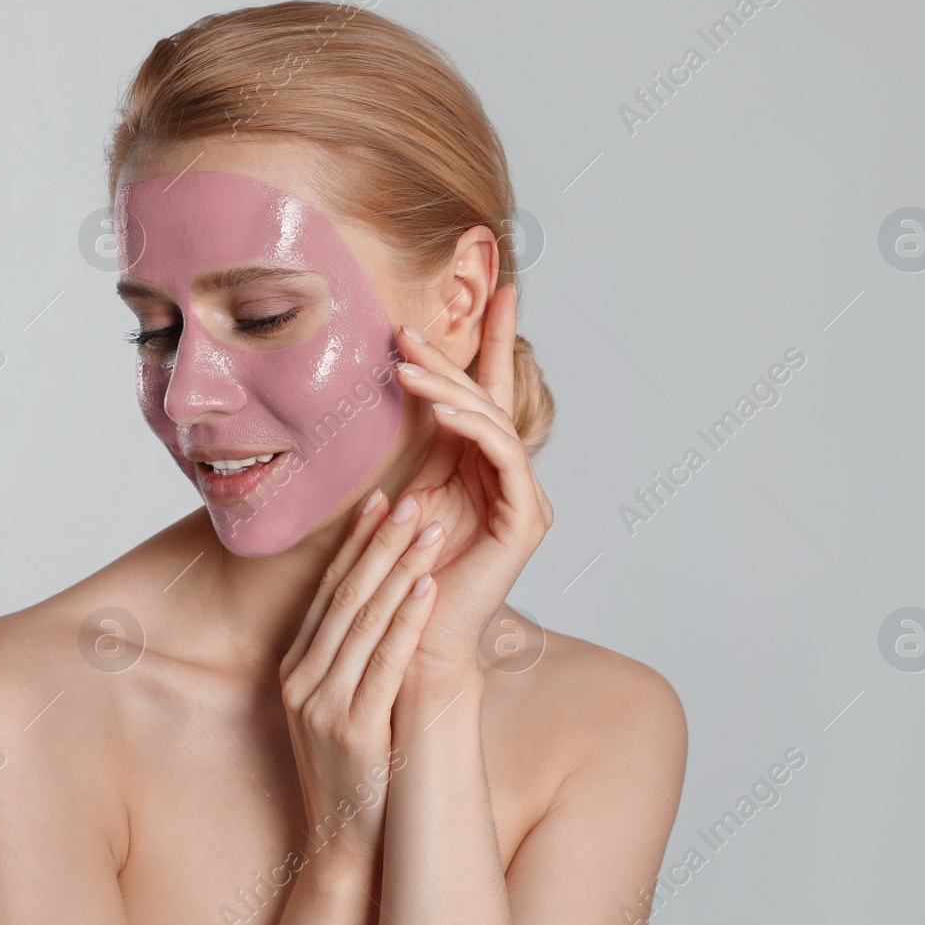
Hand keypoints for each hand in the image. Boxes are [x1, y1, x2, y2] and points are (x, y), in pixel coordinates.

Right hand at [278, 489, 446, 869]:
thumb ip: (354, 659)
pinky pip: (384, 662)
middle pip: (342, 596)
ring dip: (399, 568)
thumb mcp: (341, 708)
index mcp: (295, 671)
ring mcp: (322, 706)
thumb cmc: (358, 773)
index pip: (326, 592)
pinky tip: (429, 587)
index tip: (380, 501)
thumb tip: (386, 605)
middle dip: (378, 543)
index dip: (353, 544)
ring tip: (429, 527)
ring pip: (363, 621)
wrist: (349, 845)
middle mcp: (301, 682)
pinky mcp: (352, 730)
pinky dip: (407, 620)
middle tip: (409, 499)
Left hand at [391, 284, 554, 676]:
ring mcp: (522, 498)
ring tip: (407, 364)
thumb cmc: (399, 570)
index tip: (491, 287)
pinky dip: (473, 426)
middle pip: (490, 399)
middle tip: (413, 326)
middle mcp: (510, 478)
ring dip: (450, 387)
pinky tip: (439, 408)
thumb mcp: (405, 486)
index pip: (490, 391)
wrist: (409, 637)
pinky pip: (504, 455)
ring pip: (495, 421)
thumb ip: (419, 440)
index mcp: (482, 467)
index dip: (491, 340)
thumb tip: (405, 378)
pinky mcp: (525, 519)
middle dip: (458, 356)